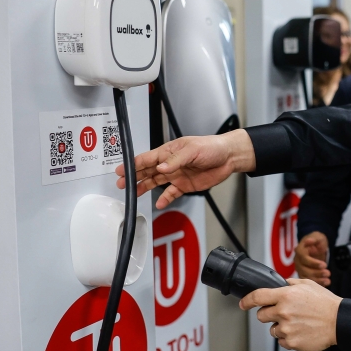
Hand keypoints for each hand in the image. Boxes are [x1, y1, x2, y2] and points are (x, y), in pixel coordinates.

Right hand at [116, 129, 255, 208]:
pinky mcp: (185, 185)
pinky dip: (165, 199)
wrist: (228, 157)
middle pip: (148, 171)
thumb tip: (161, 168)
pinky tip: (159, 203)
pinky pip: (172, 193)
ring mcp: (177, 175)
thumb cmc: (212, 147)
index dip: (133, 164)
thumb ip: (176, 160)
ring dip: (145, 187)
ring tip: (134, 193)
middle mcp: (171, 164)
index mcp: (169, 152)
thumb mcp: (193, 150)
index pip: (147, 159)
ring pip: (156, 182)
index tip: (121, 170)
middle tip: (121, 184)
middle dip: (134, 177)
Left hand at [240, 278, 340, 350]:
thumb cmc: (325, 303)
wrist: (339, 321)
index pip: (257, 296)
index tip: (243, 304)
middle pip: (261, 315)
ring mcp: (286, 328)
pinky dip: (289, 338)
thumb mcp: (308, 284)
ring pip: (272, 330)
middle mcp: (283, 311)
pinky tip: (301, 331)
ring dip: (281, 327)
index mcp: (285, 295)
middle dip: (269, 314)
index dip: (247, 300)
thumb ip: (290, 283)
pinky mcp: (291, 342)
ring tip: (298, 323)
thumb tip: (280, 284)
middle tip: (284, 314)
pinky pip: (282, 341)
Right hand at [295, 232, 330, 286]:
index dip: (313, 263)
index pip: (304, 258)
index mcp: (299, 251)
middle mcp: (297, 261)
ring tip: (328, 280)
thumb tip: (309, 240)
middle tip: (328, 273)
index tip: (324, 265)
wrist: (316, 246)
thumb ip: (314, 239)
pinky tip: (326, 283)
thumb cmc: (317, 241)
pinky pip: (309, 281)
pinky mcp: (304, 274)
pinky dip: (317, 283)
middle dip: (317, 273)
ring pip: (306, 277)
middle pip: (304, 270)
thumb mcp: (318, 237)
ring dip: (317, 280)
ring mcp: (300, 269)